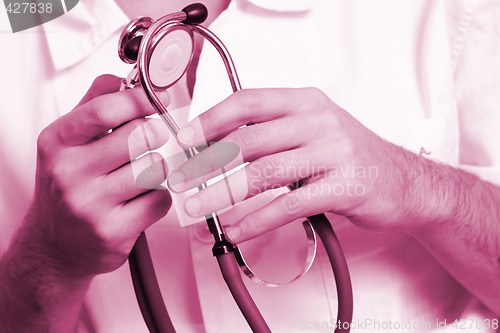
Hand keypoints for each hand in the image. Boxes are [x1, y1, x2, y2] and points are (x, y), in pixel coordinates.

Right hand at [28, 75, 170, 277]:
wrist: (54, 246)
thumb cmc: (67, 188)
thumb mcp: (68, 142)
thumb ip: (95, 105)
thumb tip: (126, 80)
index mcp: (57, 143)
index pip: (106, 110)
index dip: (140, 99)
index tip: (157, 98)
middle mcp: (69, 173)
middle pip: (139, 136)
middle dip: (153, 135)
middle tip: (149, 141)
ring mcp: (90, 204)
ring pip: (155, 168)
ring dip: (156, 169)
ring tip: (138, 176)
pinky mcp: (113, 230)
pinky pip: (159, 199)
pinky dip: (158, 197)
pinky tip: (139, 200)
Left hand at [169, 88, 422, 242]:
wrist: (403, 182)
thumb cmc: (349, 156)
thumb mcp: (312, 130)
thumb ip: (271, 133)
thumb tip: (218, 147)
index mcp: (305, 102)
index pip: (247, 102)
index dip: (209, 121)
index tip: (183, 141)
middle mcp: (318, 122)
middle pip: (248, 140)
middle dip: (206, 163)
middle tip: (181, 180)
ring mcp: (332, 154)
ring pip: (262, 174)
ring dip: (222, 194)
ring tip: (198, 209)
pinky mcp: (342, 188)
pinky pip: (288, 206)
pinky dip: (255, 221)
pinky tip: (235, 232)